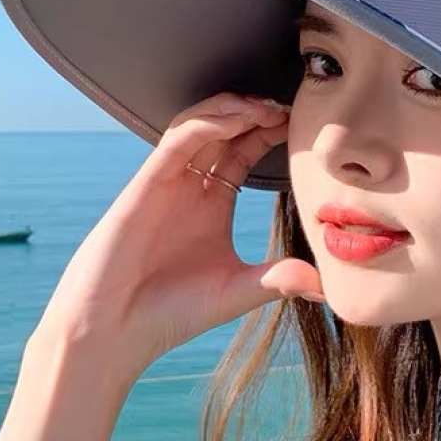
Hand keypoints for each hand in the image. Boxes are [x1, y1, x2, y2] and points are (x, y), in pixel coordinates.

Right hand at [33, 92, 323, 373]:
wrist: (114, 332)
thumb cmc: (170, 313)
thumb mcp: (238, 291)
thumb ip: (279, 279)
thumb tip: (327, 285)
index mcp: (212, 203)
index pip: (244, 151)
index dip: (270, 133)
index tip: (303, 125)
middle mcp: (189, 186)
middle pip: (224, 129)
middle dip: (255, 112)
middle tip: (289, 107)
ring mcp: (166, 182)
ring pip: (199, 124)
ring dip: (232, 109)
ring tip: (266, 109)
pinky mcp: (145, 185)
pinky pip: (177, 141)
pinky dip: (206, 124)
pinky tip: (236, 121)